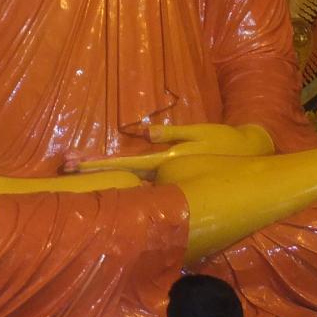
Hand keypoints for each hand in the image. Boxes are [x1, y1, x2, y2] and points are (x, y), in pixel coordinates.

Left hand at [69, 123, 273, 176]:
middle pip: (125, 177)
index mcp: (166, 162)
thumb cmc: (225, 141)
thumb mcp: (199, 133)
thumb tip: (147, 132)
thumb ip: (173, 134)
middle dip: (97, 171)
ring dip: (111, 178)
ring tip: (79, 169)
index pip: (127, 165)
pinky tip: (117, 180)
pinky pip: (151, 184)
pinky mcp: (177, 185)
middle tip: (66, 165)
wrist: (250, 157)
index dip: (101, 165)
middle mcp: (164, 176)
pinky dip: (133, 182)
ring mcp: (170, 183)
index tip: (77, 165)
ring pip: (136, 183)